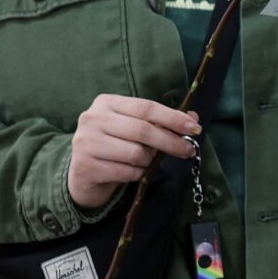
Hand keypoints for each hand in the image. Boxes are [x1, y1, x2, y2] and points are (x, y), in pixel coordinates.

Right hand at [68, 95, 201, 210]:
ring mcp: (86, 143)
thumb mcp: (135, 129)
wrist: (83, 175)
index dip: (173, 118)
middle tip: (188, 150)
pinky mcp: (85, 167)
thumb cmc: (113, 147)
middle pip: (143, 130)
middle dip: (171, 142)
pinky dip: (137, 174)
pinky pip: (126, 172)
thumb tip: (193, 118)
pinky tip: (132, 172)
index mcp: (107, 103)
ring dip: (149, 161)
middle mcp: (93, 119)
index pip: (146, 107)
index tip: (194, 128)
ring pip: (136, 153)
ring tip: (147, 162)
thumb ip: (161, 122)